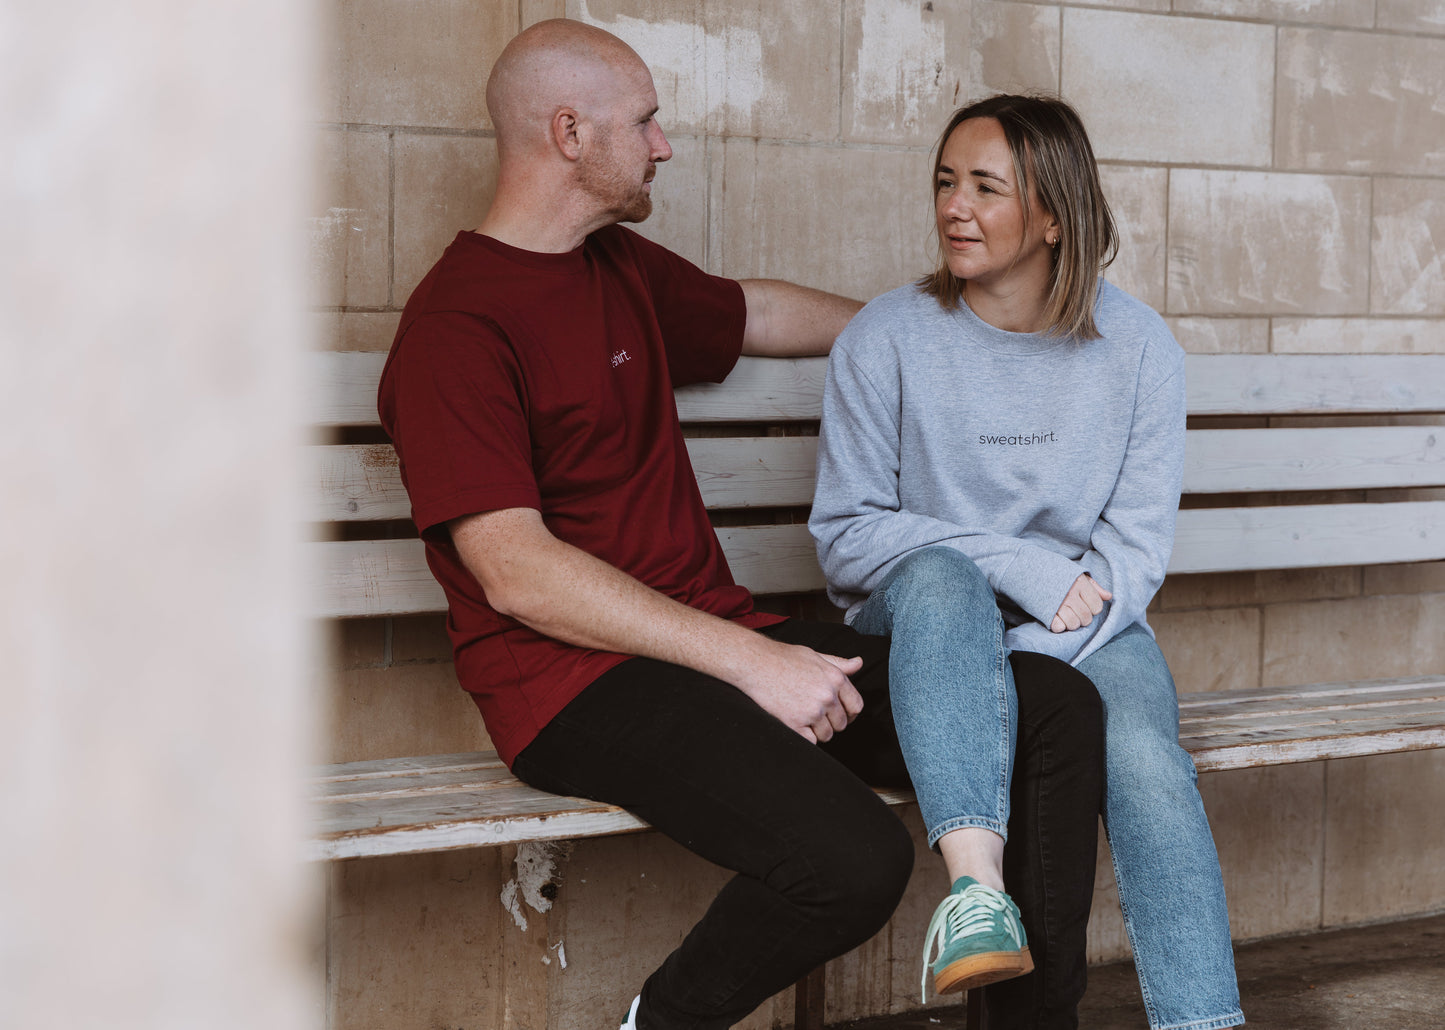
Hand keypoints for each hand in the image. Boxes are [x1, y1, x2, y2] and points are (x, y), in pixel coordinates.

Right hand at [733, 641, 865, 743]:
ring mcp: (812, 711)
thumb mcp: (815, 656)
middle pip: (841, 723)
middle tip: (815, 715)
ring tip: (803, 718)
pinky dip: (805, 737)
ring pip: (826, 735)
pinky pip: (811, 742)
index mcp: (836, 678)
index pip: (856, 706)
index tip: (839, 714)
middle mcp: (827, 696)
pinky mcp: (795, 723)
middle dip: (830, 722)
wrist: (756, 663)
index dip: (849, 713)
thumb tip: (859, 663)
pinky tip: (795, 724)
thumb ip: (839, 663)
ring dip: (817, 731)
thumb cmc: (784, 658)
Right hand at [1050, 574, 1111, 632]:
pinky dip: (1058, 626)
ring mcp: (1058, 604)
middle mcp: (1071, 595)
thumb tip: (1108, 596)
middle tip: (1075, 611)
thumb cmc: (1055, 572)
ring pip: (1074, 624)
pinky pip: (1058, 627)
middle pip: (1086, 618)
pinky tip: (1056, 618)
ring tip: (1065, 615)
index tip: (1085, 604)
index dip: (1093, 608)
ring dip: (1071, 623)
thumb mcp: (1076, 574)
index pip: (1097, 606)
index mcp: (1080, 584)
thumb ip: (1094, 586)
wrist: (1027, 568)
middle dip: (1083, 618)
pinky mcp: (1045, 612)